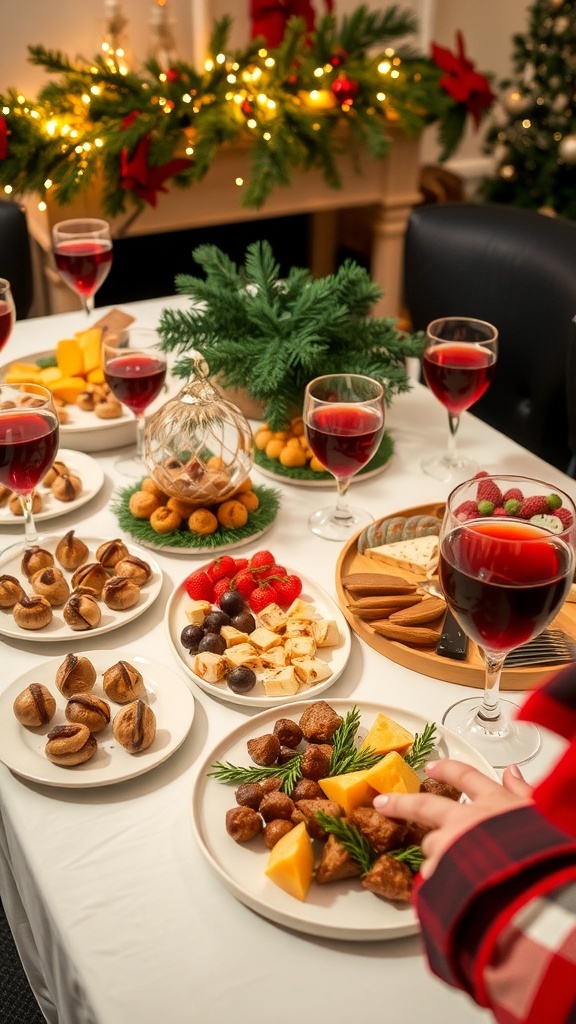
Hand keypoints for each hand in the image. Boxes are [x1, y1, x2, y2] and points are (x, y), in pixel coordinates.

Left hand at [373, 760, 532, 879]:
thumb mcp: (541, 817)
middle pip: (426, 806)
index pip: (466, 777)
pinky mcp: (441, 875)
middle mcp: (465, 820)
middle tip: (383, 803)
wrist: (536, 892)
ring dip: (437, 855)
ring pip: (431, 846)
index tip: (430, 767)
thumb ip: (522, 793)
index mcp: (494, 804)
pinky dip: (439, 883)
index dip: (447, 770)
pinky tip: (449, 892)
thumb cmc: (542, 855)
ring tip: (452, 872)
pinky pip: (434, 878)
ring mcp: (450, 847)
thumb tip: (512, 771)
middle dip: (401, 803)